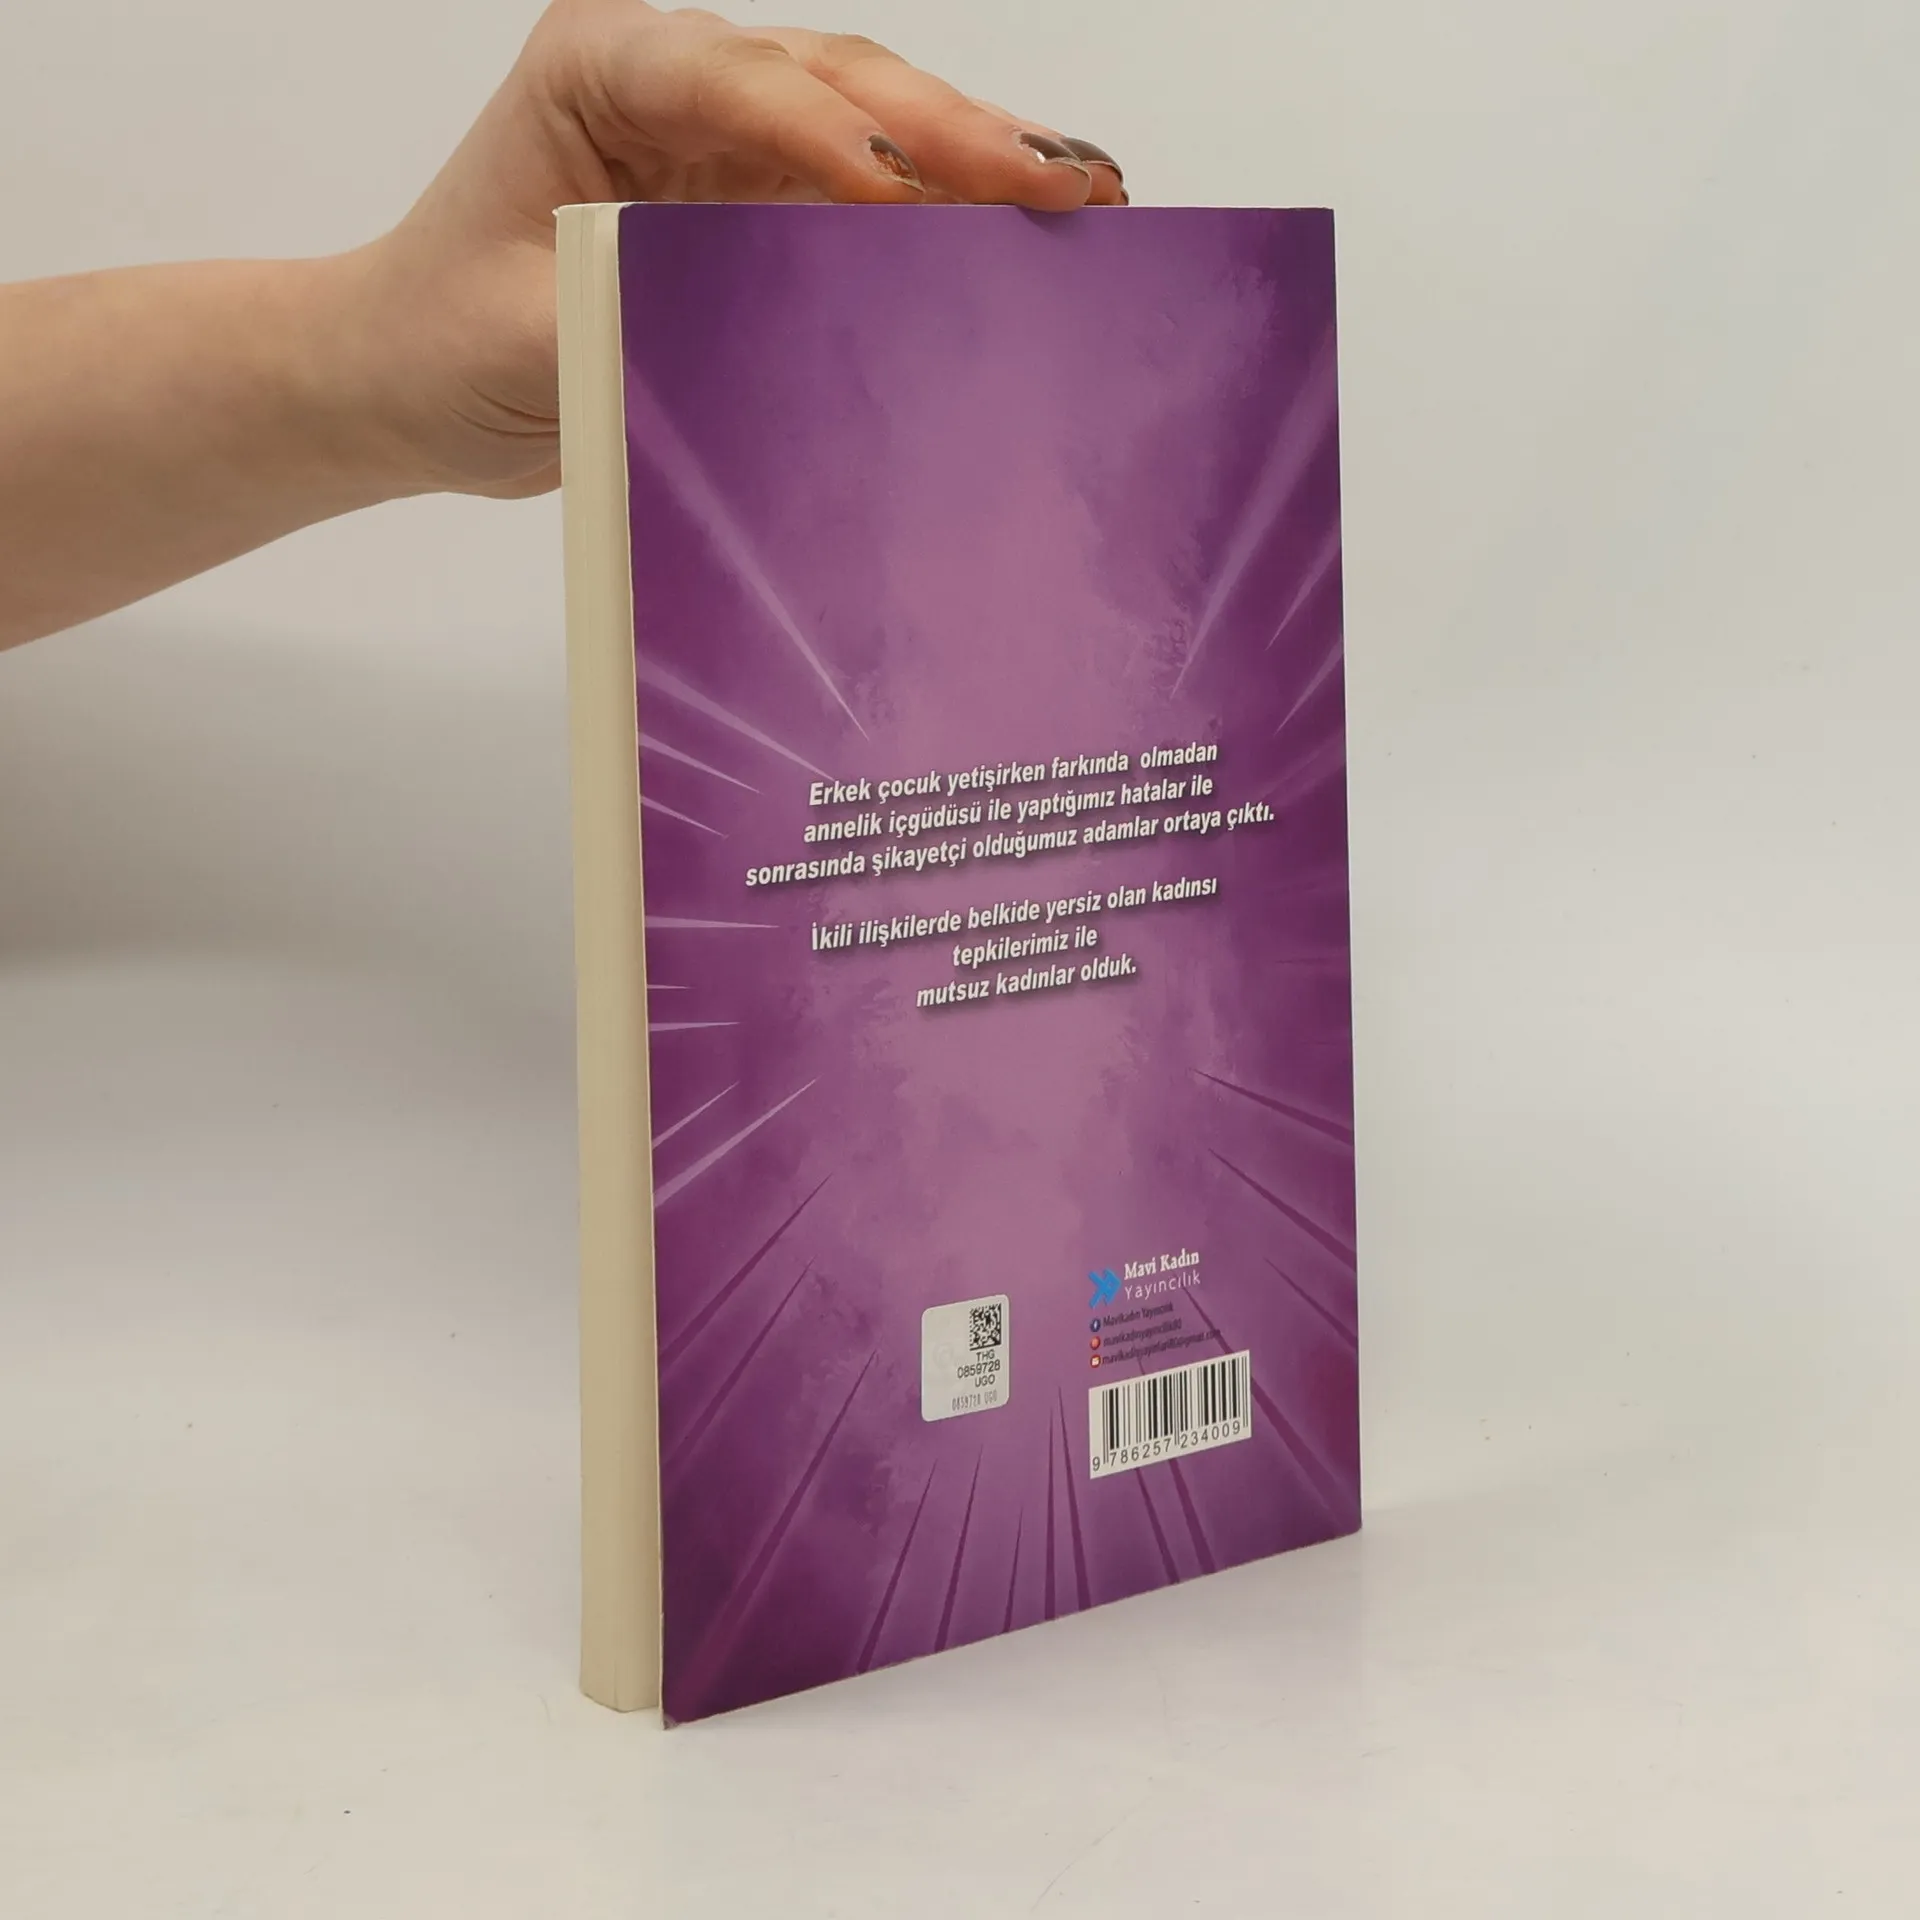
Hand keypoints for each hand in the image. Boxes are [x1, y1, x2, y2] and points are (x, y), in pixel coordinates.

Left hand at [343, 3, 1125, 500]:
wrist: (411, 377)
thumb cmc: (442, 339)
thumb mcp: (525, 336)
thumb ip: (639, 315)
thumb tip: (768, 336)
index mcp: (598, 68)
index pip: (735, 82)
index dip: (829, 137)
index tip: (906, 201)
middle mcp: (671, 77)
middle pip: (833, 81)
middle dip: (951, 133)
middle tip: (1062, 184)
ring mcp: (723, 132)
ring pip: (870, 119)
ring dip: (976, 157)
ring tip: (1082, 192)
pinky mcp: (755, 197)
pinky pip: (865, 188)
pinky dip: (944, 209)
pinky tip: (1024, 221)